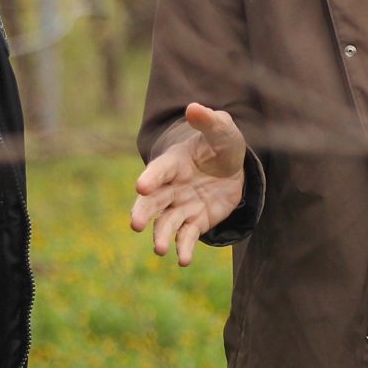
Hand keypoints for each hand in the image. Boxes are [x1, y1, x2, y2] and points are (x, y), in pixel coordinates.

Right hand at [130, 102, 247, 267]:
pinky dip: (183, 248)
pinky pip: (186, 236)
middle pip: (153, 201)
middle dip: (144, 212)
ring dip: (161, 236)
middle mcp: (171, 187)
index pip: (160, 171)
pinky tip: (183, 260)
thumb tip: (194, 107)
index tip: (141, 188)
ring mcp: (181, 205)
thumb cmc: (222, 144)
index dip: (151, 178)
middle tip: (136, 224)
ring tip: (160, 249)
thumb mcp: (222, 131)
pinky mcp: (195, 221)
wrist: (231, 167)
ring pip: (166, 222)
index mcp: (174, 163)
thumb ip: (209, 121)